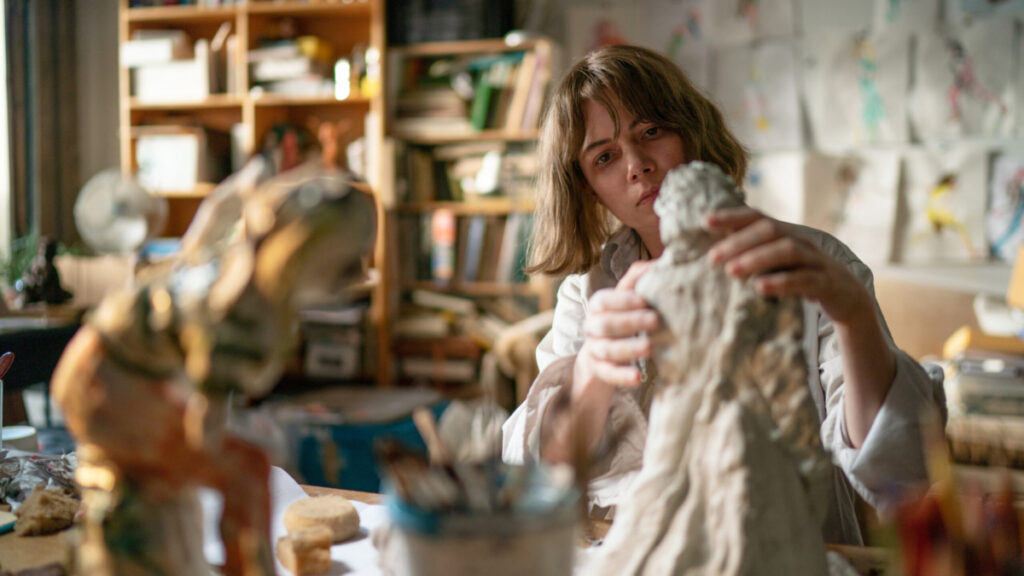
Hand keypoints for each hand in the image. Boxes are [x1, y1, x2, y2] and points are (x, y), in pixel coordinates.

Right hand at [573, 261, 659, 400]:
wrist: (600, 357)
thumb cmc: (622, 321)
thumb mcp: (627, 300)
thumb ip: (638, 281)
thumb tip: (657, 263)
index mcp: (598, 306)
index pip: (604, 300)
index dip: (623, 300)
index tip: (645, 299)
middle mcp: (592, 327)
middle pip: (606, 324)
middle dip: (630, 322)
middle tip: (656, 320)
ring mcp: (593, 350)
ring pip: (607, 349)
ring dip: (628, 348)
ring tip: (650, 348)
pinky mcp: (599, 372)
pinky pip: (608, 374)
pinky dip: (622, 376)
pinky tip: (638, 376)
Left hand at [704, 206, 870, 325]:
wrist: (847, 297)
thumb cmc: (802, 277)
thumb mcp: (777, 264)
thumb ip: (753, 255)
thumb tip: (713, 255)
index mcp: (786, 234)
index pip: (757, 217)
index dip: (732, 216)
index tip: (704, 221)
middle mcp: (801, 241)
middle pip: (770, 230)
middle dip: (739, 241)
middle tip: (712, 258)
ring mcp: (816, 260)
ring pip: (787, 251)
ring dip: (756, 259)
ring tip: (731, 272)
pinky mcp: (826, 282)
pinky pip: (804, 279)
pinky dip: (781, 282)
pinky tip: (760, 288)